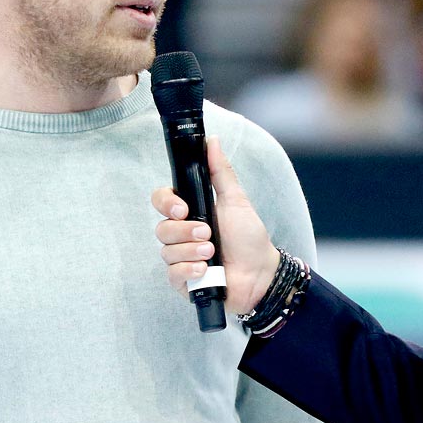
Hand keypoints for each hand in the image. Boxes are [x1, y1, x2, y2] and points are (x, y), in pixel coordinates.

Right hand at [151, 135, 280, 314]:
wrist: (261, 272)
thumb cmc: (248, 237)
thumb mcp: (235, 200)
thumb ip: (221, 172)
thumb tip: (212, 140)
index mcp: (190, 212)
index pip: (161, 201)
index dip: (166, 203)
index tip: (184, 208)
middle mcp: (181, 235)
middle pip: (161, 228)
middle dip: (185, 231)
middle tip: (208, 234)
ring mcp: (180, 258)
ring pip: (166, 252)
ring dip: (191, 251)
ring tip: (212, 253)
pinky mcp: (182, 281)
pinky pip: (172, 274)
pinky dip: (190, 270)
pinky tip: (206, 270)